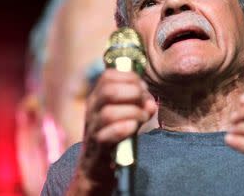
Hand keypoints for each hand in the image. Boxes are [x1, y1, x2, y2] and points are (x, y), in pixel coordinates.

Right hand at [67, 69, 156, 194]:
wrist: (96, 169)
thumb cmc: (115, 136)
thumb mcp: (127, 113)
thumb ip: (140, 104)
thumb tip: (150, 103)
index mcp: (98, 97)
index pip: (108, 75)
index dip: (129, 77)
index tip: (142, 87)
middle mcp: (92, 110)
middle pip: (109, 90)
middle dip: (133, 93)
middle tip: (144, 103)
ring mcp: (93, 128)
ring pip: (109, 113)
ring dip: (133, 113)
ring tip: (143, 118)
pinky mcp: (99, 147)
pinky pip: (109, 134)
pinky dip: (125, 128)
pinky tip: (134, 128)